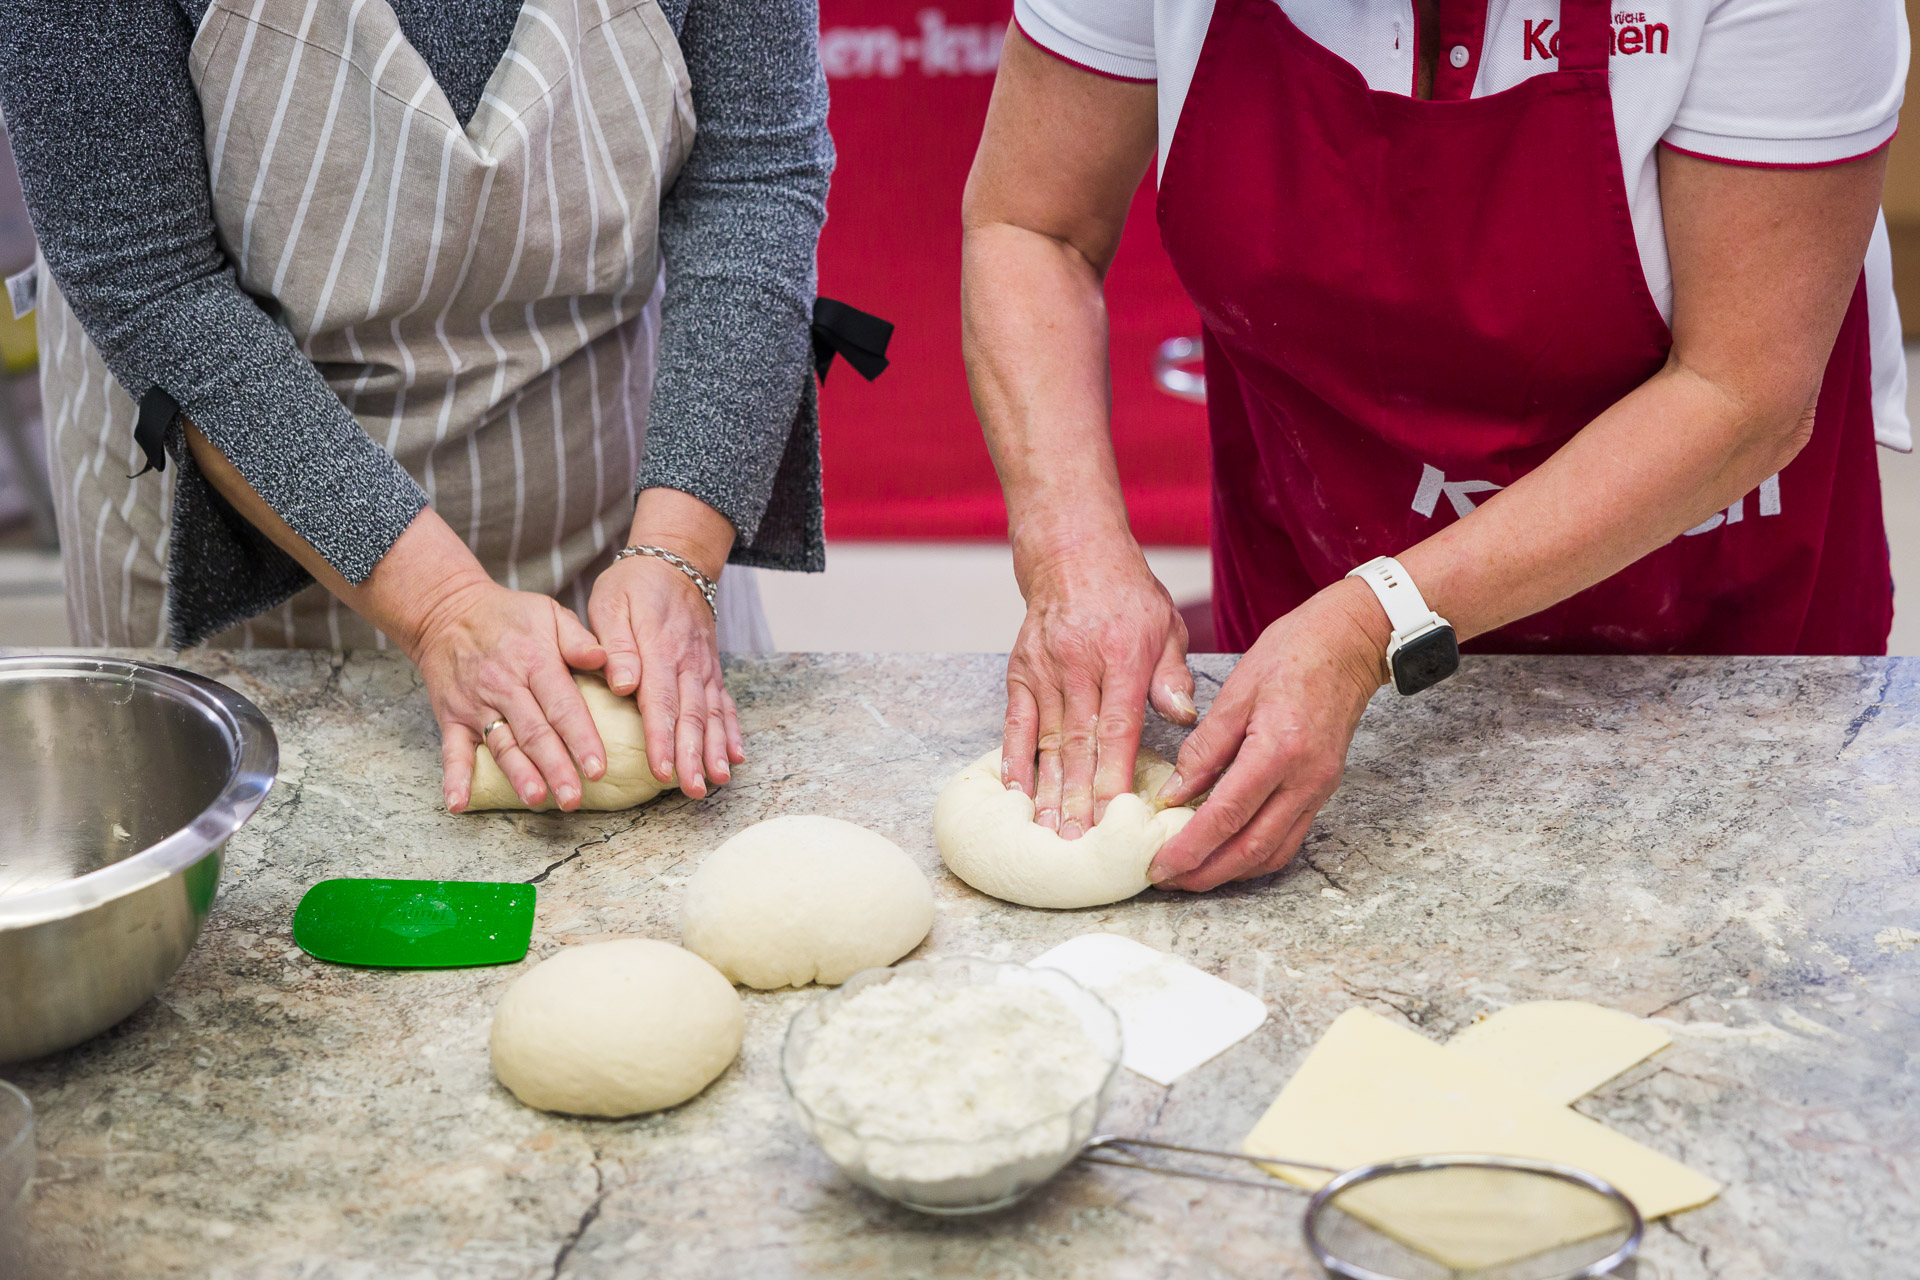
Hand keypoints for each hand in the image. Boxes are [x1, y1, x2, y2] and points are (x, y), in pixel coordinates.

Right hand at [411, 577, 610, 813]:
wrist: (446, 611)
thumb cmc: (509, 617)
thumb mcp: (549, 613)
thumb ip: (579, 639)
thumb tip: (604, 659)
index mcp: (535, 662)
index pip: (563, 706)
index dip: (581, 739)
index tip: (598, 768)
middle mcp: (505, 687)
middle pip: (535, 733)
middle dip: (556, 767)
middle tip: (574, 798)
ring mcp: (475, 705)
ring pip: (501, 745)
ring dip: (518, 774)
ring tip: (535, 798)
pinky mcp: (451, 717)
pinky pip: (451, 750)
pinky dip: (454, 778)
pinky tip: (458, 803)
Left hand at [588, 554, 742, 799]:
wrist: (676, 560)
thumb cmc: (633, 585)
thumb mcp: (610, 603)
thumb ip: (615, 645)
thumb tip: (623, 684)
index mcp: (658, 649)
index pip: (660, 702)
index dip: (662, 739)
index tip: (662, 770)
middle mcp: (687, 662)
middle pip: (692, 715)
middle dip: (693, 756)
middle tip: (693, 789)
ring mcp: (704, 666)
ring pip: (712, 713)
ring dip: (715, 749)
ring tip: (717, 781)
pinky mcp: (712, 668)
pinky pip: (726, 702)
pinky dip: (732, 730)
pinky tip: (736, 756)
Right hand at [1002, 542, 1197, 839]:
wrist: (1072, 554)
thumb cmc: (1128, 596)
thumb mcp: (1166, 625)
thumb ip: (1172, 675)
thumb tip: (1182, 716)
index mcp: (1122, 656)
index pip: (1118, 727)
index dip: (1114, 775)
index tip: (1113, 817)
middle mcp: (1078, 666)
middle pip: (1079, 744)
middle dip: (1079, 799)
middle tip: (1078, 845)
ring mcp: (1044, 670)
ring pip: (1048, 741)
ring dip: (1048, 791)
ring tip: (1050, 833)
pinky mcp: (1020, 673)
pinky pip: (1015, 724)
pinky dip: (1013, 760)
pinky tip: (1016, 795)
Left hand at [1146, 579, 1387, 891]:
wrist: (1349, 644)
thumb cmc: (1291, 655)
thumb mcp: (1235, 693)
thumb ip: (1203, 749)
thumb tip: (1172, 794)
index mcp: (1278, 750)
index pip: (1226, 816)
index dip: (1190, 848)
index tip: (1159, 865)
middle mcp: (1304, 779)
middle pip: (1251, 849)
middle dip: (1206, 873)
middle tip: (1167, 881)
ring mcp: (1318, 788)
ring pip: (1273, 852)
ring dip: (1230, 871)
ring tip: (1191, 873)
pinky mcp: (1323, 789)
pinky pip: (1289, 838)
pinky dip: (1255, 855)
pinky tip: (1228, 852)